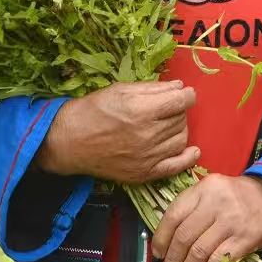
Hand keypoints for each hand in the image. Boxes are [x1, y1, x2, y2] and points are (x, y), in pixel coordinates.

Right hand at [36, 80, 198, 182]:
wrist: (70, 141)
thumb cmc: (94, 110)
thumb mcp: (122, 90)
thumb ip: (154, 88)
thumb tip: (180, 87)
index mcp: (142, 111)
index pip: (182, 101)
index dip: (187, 95)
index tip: (185, 94)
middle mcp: (148, 135)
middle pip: (181, 119)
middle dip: (178, 110)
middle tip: (166, 108)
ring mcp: (147, 157)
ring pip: (181, 139)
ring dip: (179, 129)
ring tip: (166, 125)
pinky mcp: (143, 174)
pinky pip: (175, 167)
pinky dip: (187, 158)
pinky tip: (191, 150)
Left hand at [152, 173, 261, 261]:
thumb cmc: (239, 196)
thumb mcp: (214, 190)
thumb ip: (193, 207)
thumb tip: (168, 240)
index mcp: (204, 188)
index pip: (173, 215)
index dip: (161, 239)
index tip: (158, 254)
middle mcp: (216, 202)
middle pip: (184, 237)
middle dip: (172, 261)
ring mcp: (231, 221)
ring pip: (199, 252)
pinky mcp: (244, 238)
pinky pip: (218, 261)